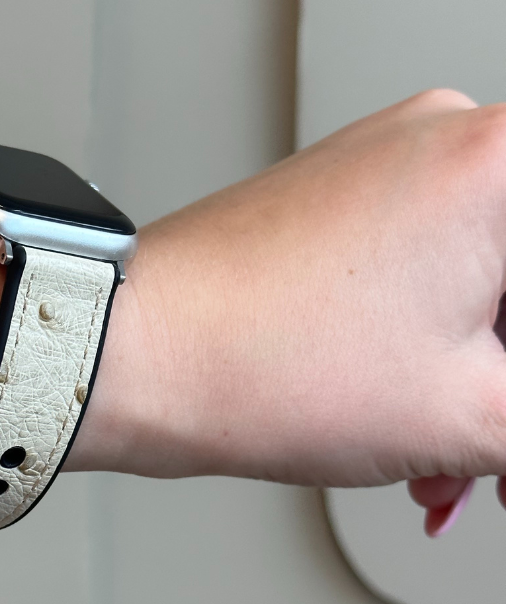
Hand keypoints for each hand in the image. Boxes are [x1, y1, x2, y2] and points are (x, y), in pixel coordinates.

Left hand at [82, 89, 505, 498]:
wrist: (134, 350)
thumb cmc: (259, 361)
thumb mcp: (473, 415)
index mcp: (503, 162)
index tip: (505, 394)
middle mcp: (443, 137)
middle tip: (502, 464)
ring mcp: (383, 160)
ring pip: (479, 282)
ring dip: (477, 383)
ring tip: (442, 466)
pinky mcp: (337, 193)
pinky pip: (421, 268)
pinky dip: (427, 347)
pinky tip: (407, 428)